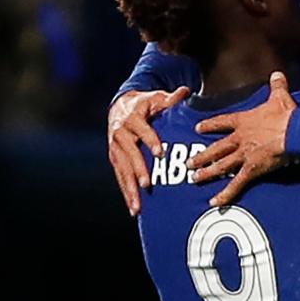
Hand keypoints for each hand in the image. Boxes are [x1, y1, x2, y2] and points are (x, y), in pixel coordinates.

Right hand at [108, 87, 189, 214]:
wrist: (120, 106)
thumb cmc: (145, 104)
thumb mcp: (157, 97)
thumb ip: (171, 98)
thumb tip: (185, 91)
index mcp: (133, 117)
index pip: (142, 130)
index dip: (151, 140)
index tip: (160, 153)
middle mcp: (121, 133)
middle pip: (129, 154)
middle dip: (138, 170)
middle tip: (147, 184)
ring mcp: (115, 147)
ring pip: (122, 170)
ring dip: (129, 188)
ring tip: (137, 206)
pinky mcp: (114, 158)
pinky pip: (119, 176)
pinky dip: (126, 192)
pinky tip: (133, 208)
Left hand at [188, 72, 295, 206]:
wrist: (294, 131)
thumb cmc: (286, 115)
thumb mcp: (280, 97)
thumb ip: (276, 86)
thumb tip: (277, 74)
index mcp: (244, 121)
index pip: (222, 122)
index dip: (209, 125)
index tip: (197, 128)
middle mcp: (240, 138)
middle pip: (217, 148)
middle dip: (202, 155)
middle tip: (189, 162)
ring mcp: (244, 155)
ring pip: (221, 165)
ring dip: (207, 172)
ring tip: (194, 178)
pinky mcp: (252, 169)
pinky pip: (236, 184)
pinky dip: (225, 194)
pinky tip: (214, 202)